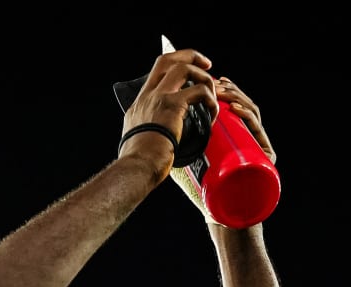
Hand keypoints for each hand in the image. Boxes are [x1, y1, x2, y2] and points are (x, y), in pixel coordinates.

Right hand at [118, 48, 217, 175]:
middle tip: (207, 65)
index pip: (156, 71)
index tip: (190, 68)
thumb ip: (149, 130)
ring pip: (184, 68)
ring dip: (203, 78)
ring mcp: (159, 98)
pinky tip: (213, 113)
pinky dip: (210, 99)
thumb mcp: (137, 139)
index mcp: (140, 103)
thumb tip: (160, 136)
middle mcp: (147, 96)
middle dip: (190, 56)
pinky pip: (199, 91)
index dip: (174, 63)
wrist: (137, 166)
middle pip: (167, 59)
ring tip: (213, 95)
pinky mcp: (172, 105)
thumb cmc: (139, 161)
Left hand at [169, 77, 275, 224]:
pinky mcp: (266, 157)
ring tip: (222, 93)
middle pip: (243, 105)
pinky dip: (249, 118)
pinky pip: (259, 132)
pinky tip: (236, 110)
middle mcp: (249, 139)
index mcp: (235, 137)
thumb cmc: (204, 193)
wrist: (221, 219)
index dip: (223, 91)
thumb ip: (174, 147)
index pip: (232, 106)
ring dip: (238, 98)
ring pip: (253, 114)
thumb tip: (152, 128)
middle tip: (215, 82)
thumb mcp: (185, 163)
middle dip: (229, 90)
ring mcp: (259, 147)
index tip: (210, 80)